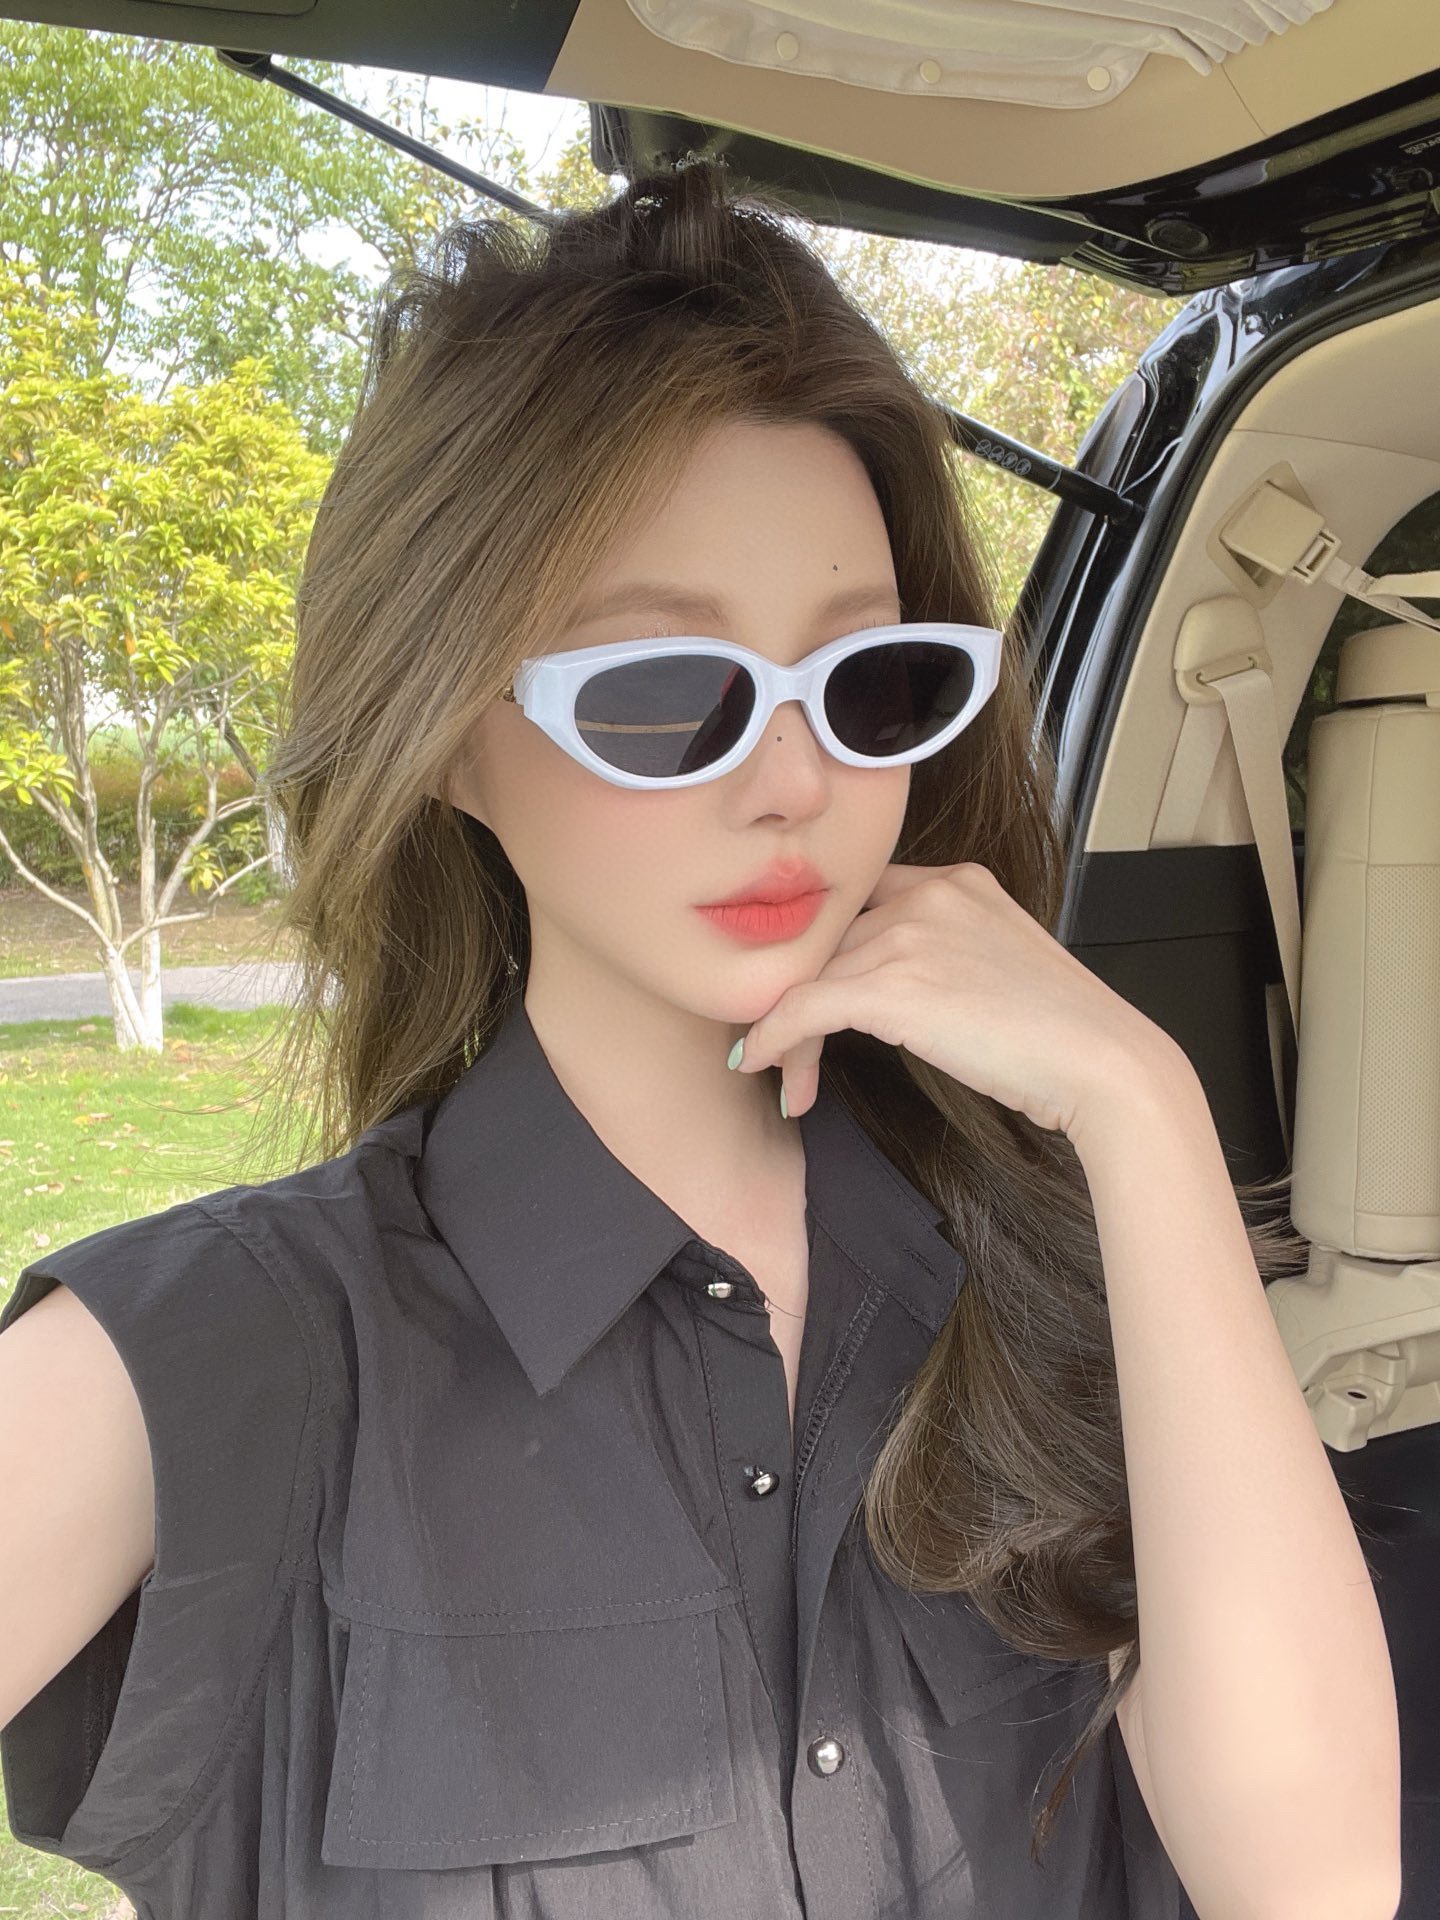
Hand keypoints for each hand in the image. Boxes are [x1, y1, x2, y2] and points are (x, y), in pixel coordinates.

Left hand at [730, 861, 1179, 1145]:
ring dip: (791, 1032)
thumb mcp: (1003, 963)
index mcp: (957, 880)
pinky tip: (763, 1065)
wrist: (1102, 1064)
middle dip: (804, 994)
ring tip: (791, 1078)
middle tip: (790, 1047)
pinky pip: (801, 1006)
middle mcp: (928, 893)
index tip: (810, 989)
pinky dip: (775, 1038)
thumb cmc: (1064, 1034)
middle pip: (831, 939)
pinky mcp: (890, 986)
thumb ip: (949, 953)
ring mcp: (908, 934)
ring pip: (811, 976)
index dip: (830, 948)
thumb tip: (904, 992)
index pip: (864, 901)